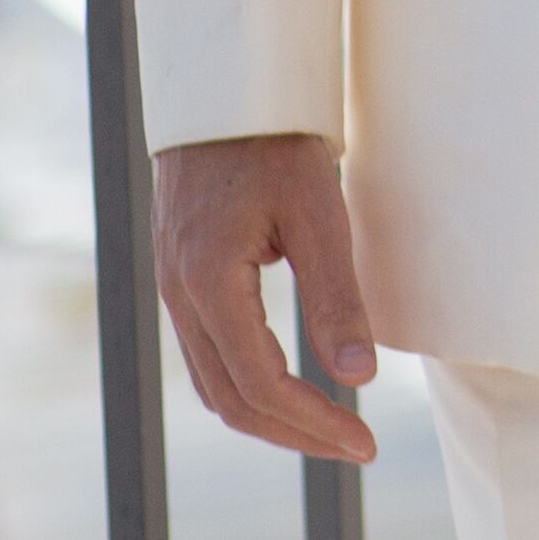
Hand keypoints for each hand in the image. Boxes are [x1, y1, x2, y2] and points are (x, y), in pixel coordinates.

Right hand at [156, 132, 379, 463]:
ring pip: (213, 384)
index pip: (261, 385)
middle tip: (356, 448)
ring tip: (330, 428)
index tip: (365, 443)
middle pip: (230, 400)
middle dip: (295, 434)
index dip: (314, 424)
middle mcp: (178, 296)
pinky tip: (291, 386)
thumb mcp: (320, 213)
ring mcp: (172, 290)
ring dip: (270, 416)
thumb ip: (336, 298)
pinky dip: (249, 385)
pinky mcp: (181, 280)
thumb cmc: (277, 143)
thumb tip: (359, 378)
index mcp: (209, 283)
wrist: (224, 91)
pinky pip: (207, 355)